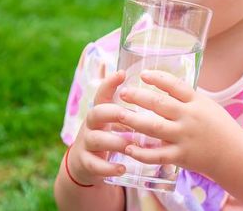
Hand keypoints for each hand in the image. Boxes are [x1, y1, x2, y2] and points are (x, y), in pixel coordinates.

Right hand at [67, 68, 132, 184]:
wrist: (84, 163)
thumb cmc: (107, 137)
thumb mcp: (113, 122)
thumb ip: (127, 111)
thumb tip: (158, 96)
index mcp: (100, 112)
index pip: (102, 93)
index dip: (110, 83)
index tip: (122, 74)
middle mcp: (90, 125)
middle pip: (96, 112)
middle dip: (113, 113)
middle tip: (129, 115)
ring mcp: (86, 144)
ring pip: (96, 139)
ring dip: (115, 142)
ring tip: (131, 146)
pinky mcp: (86, 162)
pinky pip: (94, 165)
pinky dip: (108, 168)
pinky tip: (122, 169)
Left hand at [114, 70, 242, 174]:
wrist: (235, 155)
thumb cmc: (219, 128)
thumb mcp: (206, 106)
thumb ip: (185, 97)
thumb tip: (162, 82)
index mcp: (196, 102)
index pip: (175, 85)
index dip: (158, 78)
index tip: (143, 74)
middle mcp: (189, 117)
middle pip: (160, 104)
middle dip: (139, 97)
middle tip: (123, 93)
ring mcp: (184, 137)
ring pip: (154, 127)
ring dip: (134, 121)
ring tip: (117, 115)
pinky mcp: (181, 156)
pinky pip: (158, 155)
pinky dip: (142, 153)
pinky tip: (128, 148)